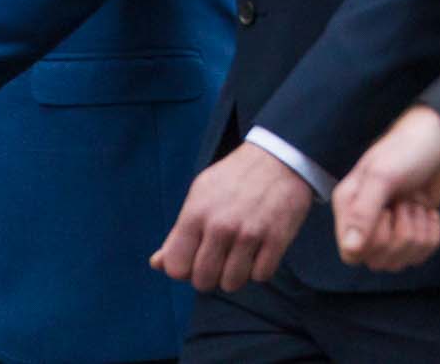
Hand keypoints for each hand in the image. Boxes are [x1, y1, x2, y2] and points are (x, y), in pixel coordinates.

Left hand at [150, 141, 313, 291]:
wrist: (282, 156)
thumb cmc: (235, 178)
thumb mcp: (199, 196)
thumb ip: (178, 233)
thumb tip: (157, 264)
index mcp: (196, 214)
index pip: (176, 268)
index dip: (185, 270)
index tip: (197, 260)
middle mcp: (221, 226)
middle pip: (203, 281)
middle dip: (211, 276)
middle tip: (221, 260)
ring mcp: (250, 232)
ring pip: (232, 283)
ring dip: (236, 276)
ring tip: (241, 258)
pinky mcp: (278, 237)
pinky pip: (261, 275)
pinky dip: (260, 269)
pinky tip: (260, 253)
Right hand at [330, 105, 439, 270]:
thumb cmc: (408, 149)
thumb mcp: (383, 176)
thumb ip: (363, 212)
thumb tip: (351, 249)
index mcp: (349, 207)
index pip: (351, 254)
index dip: (374, 242)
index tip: (386, 212)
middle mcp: (366, 222)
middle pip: (378, 261)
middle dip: (402, 233)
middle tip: (405, 201)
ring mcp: (391, 228)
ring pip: (401, 260)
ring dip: (418, 232)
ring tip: (416, 203)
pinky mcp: (414, 229)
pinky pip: (423, 253)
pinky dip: (432, 232)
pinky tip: (430, 211)